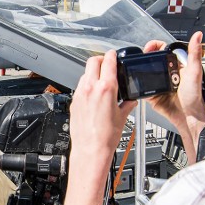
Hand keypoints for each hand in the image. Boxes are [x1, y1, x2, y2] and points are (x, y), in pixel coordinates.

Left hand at [70, 51, 136, 167]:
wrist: (91, 150)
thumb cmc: (106, 137)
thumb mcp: (123, 117)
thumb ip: (127, 104)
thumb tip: (130, 100)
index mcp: (106, 88)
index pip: (108, 61)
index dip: (112, 55)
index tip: (114, 54)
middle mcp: (90, 88)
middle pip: (93, 61)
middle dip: (101, 60)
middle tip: (107, 64)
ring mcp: (80, 94)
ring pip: (85, 73)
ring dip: (93, 73)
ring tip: (101, 82)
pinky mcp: (74, 102)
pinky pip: (80, 87)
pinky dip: (87, 86)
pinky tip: (94, 95)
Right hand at [145, 32, 204, 143]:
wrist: (189, 116)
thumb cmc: (195, 96)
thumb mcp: (195, 71)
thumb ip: (194, 53)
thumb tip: (198, 36)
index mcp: (177, 65)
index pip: (163, 50)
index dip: (155, 46)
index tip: (150, 46)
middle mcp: (167, 73)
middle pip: (152, 59)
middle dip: (145, 56)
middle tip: (143, 56)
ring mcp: (159, 83)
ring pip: (145, 72)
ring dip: (140, 69)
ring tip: (139, 68)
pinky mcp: (152, 94)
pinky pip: (143, 88)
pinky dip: (139, 85)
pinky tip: (139, 82)